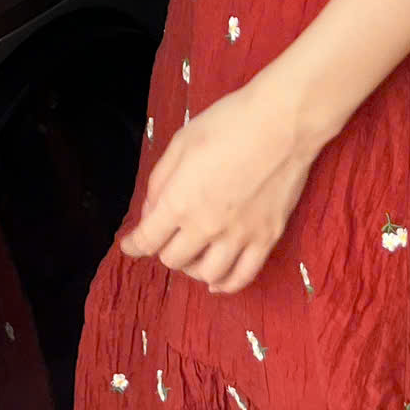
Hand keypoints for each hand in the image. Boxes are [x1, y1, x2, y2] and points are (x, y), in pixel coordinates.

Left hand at [118, 74, 319, 294]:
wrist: (281, 124)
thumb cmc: (227, 124)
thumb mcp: (181, 143)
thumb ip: (160, 180)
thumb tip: (151, 211)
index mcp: (180, 200)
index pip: (149, 238)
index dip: (134, 245)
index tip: (128, 245)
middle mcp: (207, 226)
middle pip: (174, 259)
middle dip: (163, 249)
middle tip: (165, 237)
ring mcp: (239, 237)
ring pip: (207, 274)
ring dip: (193, 268)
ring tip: (192, 255)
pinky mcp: (266, 239)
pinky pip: (243, 277)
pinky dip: (226, 285)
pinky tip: (217, 281)